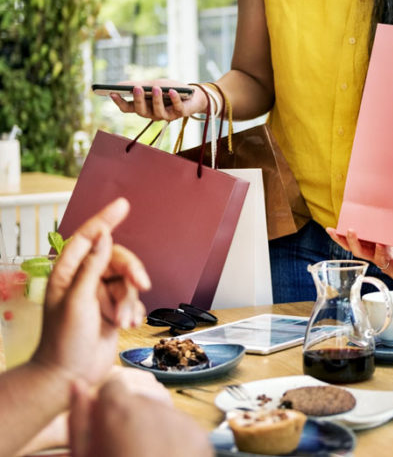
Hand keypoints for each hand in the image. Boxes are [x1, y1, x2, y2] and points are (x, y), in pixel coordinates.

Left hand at [33, 198, 149, 386]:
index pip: (88, 237)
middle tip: (141, 284)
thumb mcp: (78, 300)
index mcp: (67, 273)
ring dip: (129, 302)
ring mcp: (99, 295)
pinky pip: (132, 299)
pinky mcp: (112, 309)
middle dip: (131, 272)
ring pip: (127, 282)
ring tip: (122, 321)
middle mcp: (84, 280)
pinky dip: (133, 310)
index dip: (105, 220)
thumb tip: (103, 238)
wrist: (69, 375)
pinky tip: (127, 324)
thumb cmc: (64, 341)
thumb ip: (92, 266)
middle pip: (117, 259)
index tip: (123, 205)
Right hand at [70, 375, 211, 456]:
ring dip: (151, 430)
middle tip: (120, 452)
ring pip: (161, 414)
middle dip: (128, 420)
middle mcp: (155, 408)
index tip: (102, 427)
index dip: (105, 407)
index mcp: (121, 410)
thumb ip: (79, 421)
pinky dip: (174, 441)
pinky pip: (183, 429)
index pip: (112, 386)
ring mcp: (182, 421)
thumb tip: (77, 387)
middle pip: (137, 400)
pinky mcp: (202, 437)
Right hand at [108, 79, 207, 121]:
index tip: (112, 92)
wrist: (192, 94)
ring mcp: (166, 115)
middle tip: (136, 88)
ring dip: (156, 99)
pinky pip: (176, 107)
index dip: (120, 102)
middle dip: (138, 99)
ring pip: (158, 111)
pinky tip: (171, 91)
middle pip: (141, 111)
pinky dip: (174, 98)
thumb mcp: (152, 84)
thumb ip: (137, 85)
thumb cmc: (168, 89)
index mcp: (143, 107)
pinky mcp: (179, 113)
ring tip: (155, 88)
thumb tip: (119, 84)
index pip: (127, 108)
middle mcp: (152, 114)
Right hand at [326, 226, 392, 291]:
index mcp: (371, 248)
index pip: (353, 244)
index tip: (330, 229)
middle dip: (353, 242)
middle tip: (349, 231)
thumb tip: (382, 208)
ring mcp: (387, 266)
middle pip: (360, 252)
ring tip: (379, 243)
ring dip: (378, 251)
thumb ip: (387, 227)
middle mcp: (376, 258)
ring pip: (377, 260)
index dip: (340, 238)